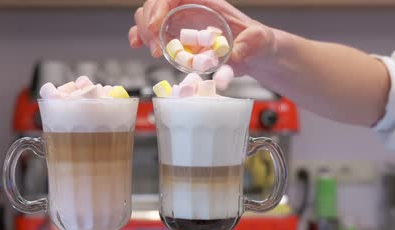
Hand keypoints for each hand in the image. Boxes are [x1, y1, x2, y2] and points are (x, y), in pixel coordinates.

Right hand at [129, 0, 278, 75]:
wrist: (254, 55)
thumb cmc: (256, 42)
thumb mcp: (257, 41)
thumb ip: (247, 47)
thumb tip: (233, 59)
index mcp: (205, 1)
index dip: (159, 6)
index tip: (157, 27)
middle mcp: (188, 7)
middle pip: (155, 3)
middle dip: (149, 24)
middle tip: (156, 49)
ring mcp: (178, 21)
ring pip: (148, 15)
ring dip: (143, 32)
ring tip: (154, 52)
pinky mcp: (174, 37)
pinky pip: (150, 32)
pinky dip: (139, 37)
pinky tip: (137, 45)